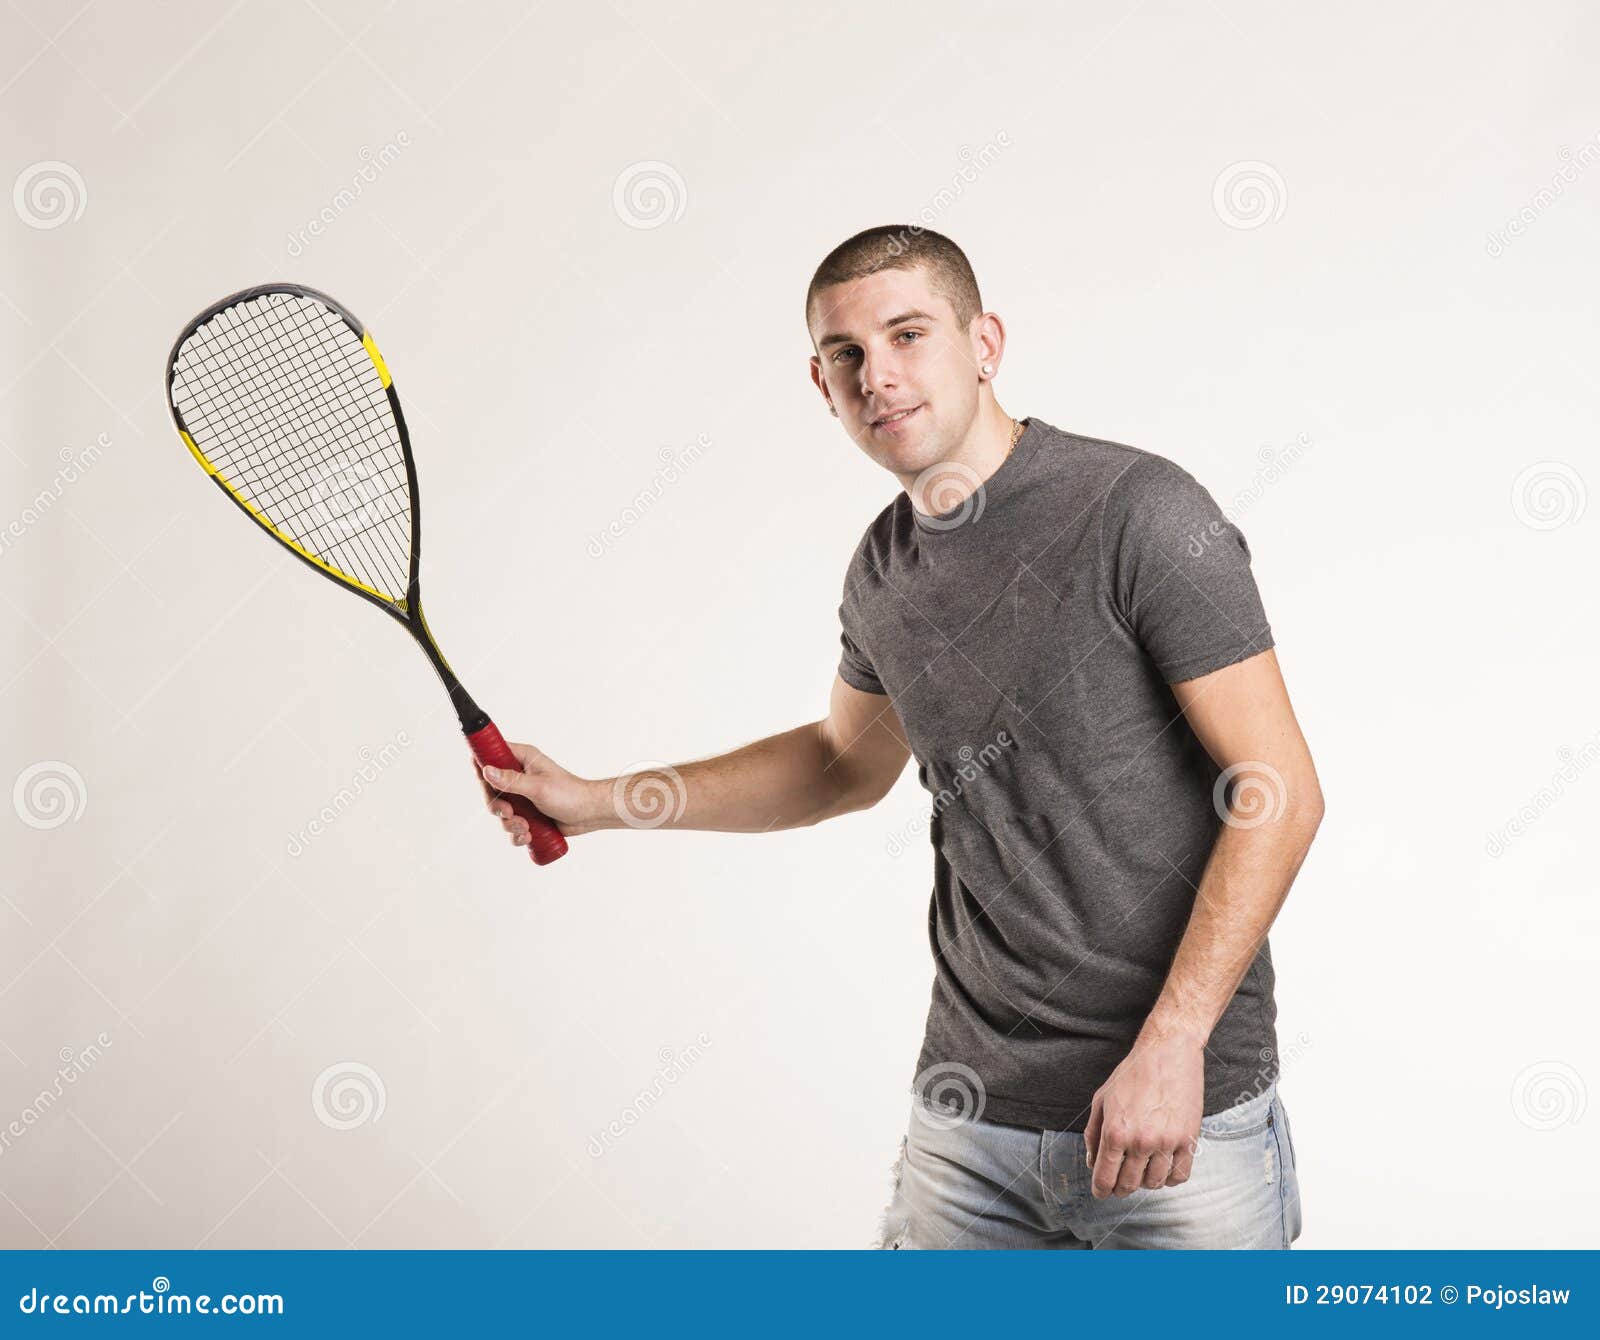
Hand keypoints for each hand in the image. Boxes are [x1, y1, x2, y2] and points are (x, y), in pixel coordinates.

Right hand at [472, 741, 608, 844]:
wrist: (590, 814)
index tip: (485, 783)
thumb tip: (487, 770)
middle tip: (510, 813)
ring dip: (509, 824)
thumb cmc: (570, 793)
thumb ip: (511, 781)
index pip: (492, 756)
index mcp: (522, 759)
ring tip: (526, 828)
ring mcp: (522, 797)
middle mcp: (519, 776)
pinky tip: (527, 837)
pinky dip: (516, 834)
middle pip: (491, 790)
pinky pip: (511, 826)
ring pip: (500, 812)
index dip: (482, 768)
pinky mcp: (527, 815)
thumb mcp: (538, 787)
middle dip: (498, 806)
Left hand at [1083, 1031, 1204, 1198]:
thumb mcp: (1101, 1099)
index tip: (1101, 1193)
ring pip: (1154, 1183)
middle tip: (1119, 1184)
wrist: (1168, 1053)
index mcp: (1115, 1131)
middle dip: (1120, 1188)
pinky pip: (1180, 1176)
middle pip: (1128, 1185)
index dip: (1101, 1190)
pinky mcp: (1188, 1140)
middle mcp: (1140, 1141)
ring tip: (1140, 1172)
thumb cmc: (1132, 1073)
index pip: (1105, 1177)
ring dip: (1144, 1183)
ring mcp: (1167, 1143)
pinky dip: (1170, 1179)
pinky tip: (1162, 1169)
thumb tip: (1092, 1163)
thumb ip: (1093, 1134)